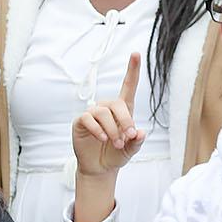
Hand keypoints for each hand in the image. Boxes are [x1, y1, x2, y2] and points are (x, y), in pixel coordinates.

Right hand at [72, 53, 146, 177]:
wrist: (99, 167)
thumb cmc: (116, 154)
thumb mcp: (131, 150)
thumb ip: (137, 142)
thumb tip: (140, 133)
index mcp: (123, 110)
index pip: (128, 86)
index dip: (132, 70)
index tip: (136, 54)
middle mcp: (107, 108)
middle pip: (117, 104)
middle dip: (125, 121)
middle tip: (128, 137)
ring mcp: (93, 114)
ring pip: (103, 113)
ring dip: (113, 130)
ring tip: (116, 143)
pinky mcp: (81, 121)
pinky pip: (89, 119)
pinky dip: (98, 130)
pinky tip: (103, 139)